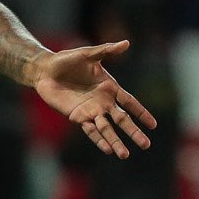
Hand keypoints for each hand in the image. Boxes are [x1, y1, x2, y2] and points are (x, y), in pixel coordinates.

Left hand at [33, 42, 156, 159]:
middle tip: (146, 145)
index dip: (141, 113)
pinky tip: (107, 149)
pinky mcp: (77, 117)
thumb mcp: (88, 54)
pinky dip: (98, 140)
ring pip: (107, 129)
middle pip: (122, 120)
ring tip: (125, 155)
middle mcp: (103, 102)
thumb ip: (107, 51)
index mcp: (110, 88)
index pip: (130, 103)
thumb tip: (126, 43)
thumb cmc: (66, 60)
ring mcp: (91, 111)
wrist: (45, 70)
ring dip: (116, 142)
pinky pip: (90, 131)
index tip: (153, 125)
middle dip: (134, 132)